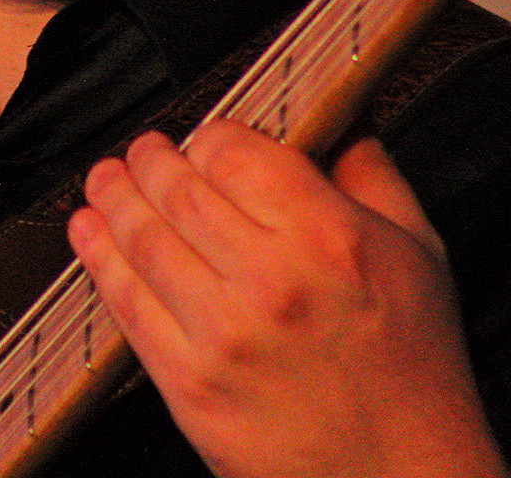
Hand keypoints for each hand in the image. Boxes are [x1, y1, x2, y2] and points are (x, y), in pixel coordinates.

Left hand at [66, 122, 510, 477]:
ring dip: (114, 198)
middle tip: (143, 149)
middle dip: (150, 159)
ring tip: (104, 179)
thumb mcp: (420, 253)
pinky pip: (129, 306)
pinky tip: (89, 233)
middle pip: (179, 189)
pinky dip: (100, 260)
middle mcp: (269, 279)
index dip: (210, 135)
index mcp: (327, 235)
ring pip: (143, 239)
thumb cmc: (416, 371)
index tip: (207, 137)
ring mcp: (221, 334)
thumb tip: (336, 125)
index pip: (234, 152)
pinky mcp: (189, 386)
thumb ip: (372, 177)